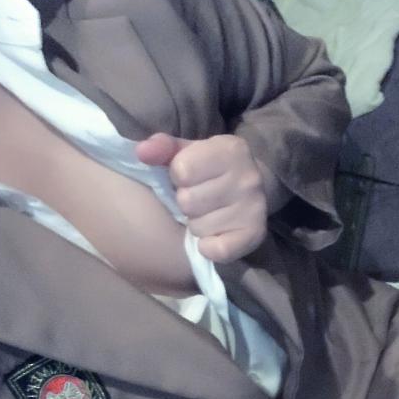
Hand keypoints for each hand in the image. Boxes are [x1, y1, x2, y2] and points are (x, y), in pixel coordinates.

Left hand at [136, 133, 267, 262]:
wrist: (255, 188)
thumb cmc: (212, 169)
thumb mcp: (189, 152)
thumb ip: (163, 148)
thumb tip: (142, 152)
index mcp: (231, 149)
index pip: (182, 170)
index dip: (179, 176)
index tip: (191, 177)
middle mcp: (248, 177)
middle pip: (188, 201)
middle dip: (187, 203)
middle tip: (201, 199)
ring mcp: (254, 208)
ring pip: (198, 227)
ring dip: (197, 224)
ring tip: (209, 215)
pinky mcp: (255, 236)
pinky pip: (217, 250)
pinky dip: (209, 247)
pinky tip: (215, 236)